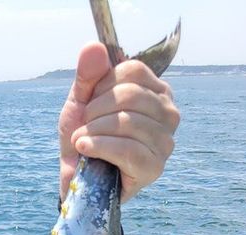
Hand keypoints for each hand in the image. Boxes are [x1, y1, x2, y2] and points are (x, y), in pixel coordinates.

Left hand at [58, 42, 179, 202]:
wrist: (76, 178)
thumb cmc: (84, 136)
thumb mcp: (81, 101)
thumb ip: (87, 75)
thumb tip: (94, 47)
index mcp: (156, 91)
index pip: (133, 71)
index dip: (101, 86)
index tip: (88, 105)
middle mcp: (169, 113)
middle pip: (130, 96)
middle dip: (94, 112)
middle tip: (82, 127)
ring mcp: (166, 141)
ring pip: (128, 122)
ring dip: (93, 131)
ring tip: (82, 141)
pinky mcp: (155, 167)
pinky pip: (128, 149)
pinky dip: (100, 147)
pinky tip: (85, 149)